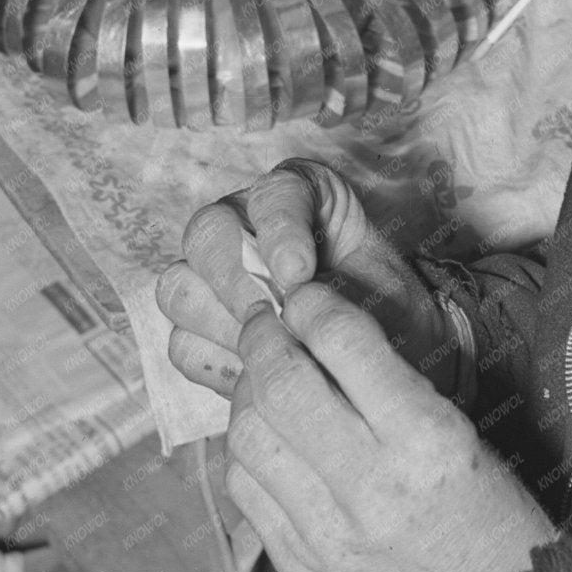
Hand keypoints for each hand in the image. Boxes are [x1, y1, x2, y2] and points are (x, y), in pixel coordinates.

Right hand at [156, 161, 454, 399]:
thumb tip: (289, 304)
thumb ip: (340, 294)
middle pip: (207, 233)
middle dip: (237, 281)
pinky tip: (256, 375)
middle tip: (275, 319)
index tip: (300, 275)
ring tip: (271, 348)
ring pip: (180, 288)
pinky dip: (216, 363)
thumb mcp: (386, 294)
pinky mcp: (202, 328)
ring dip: (223, 324)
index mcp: (300, 195)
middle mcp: (247, 225)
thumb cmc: (391, 313)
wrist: (388, 360)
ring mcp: (215, 276)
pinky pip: (182, 344)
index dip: (280, 232)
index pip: (273, 195)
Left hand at [224, 283, 554, 571]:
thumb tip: (322, 329)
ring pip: (249, 437)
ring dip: (246, 393)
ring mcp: (329, 536)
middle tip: (267, 321)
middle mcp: (373, 487)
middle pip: (281, 386)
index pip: (345, 344)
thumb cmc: (492, 521)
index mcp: (429, 442)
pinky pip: (247, 493)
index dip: (312, 304)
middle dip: (264, 338)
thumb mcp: (465, 437)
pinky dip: (246, 450)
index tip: (303, 293)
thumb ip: (393, 386)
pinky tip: (265, 437)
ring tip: (263, 377)